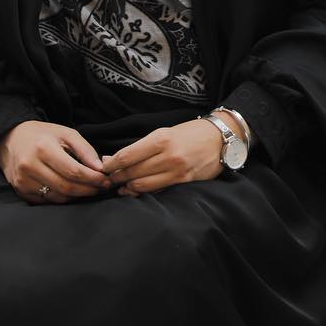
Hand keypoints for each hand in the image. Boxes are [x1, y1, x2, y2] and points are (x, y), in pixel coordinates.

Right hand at [0, 120, 112, 204]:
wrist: (11, 139)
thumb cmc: (42, 135)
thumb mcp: (66, 133)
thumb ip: (85, 150)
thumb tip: (100, 168)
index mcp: (43, 148)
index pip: (73, 171)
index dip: (93, 179)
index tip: (106, 180)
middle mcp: (30, 166)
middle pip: (66, 186)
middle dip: (89, 190)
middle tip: (102, 188)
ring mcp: (23, 180)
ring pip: (58, 197)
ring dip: (78, 196)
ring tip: (91, 190)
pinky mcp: (20, 190)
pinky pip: (47, 201)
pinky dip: (63, 198)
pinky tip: (73, 192)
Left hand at [100, 118, 229, 196]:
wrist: (221, 138)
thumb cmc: (190, 133)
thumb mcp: (164, 132)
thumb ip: (140, 147)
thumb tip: (111, 159)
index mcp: (161, 139)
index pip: (127, 156)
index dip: (111, 165)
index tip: (103, 168)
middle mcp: (168, 155)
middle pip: (131, 172)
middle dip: (116, 177)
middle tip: (108, 179)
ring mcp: (176, 171)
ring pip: (142, 185)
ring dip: (127, 187)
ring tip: (120, 186)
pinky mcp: (184, 182)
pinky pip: (156, 191)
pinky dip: (142, 192)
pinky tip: (135, 190)